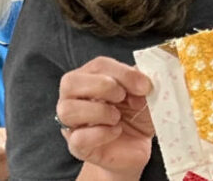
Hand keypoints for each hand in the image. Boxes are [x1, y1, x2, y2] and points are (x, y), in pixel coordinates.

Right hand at [56, 56, 153, 177]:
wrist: (134, 147)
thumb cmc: (134, 116)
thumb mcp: (142, 95)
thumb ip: (140, 82)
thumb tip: (143, 79)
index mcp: (88, 77)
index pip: (97, 65)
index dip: (122, 73)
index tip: (144, 86)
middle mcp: (72, 97)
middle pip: (70, 82)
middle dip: (103, 87)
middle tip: (124, 98)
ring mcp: (71, 122)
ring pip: (68, 110)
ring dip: (99, 111)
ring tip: (117, 117)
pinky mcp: (77, 146)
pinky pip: (79, 138)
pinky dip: (101, 133)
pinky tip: (116, 131)